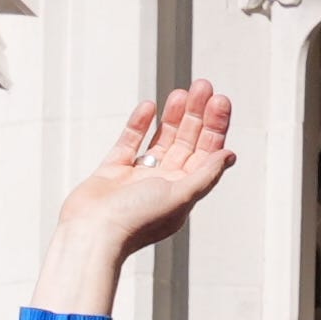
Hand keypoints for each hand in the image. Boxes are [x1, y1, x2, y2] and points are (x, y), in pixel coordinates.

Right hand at [35, 83, 235, 315]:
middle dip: (196, 114)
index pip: (205, 153)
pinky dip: (139, 124)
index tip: (219, 101)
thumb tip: (229, 155)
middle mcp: (162, 184)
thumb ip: (206, 175)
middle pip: (186, 142)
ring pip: (161, 139)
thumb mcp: (180, 196)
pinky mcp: (112, 172)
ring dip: (172, 116)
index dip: (215, 126)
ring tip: (180, 92)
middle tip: (202, 86)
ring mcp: (137, 177)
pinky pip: (129, 143)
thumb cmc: (135, 221)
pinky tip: (148, 106)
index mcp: (182, 192)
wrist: (91, 233)